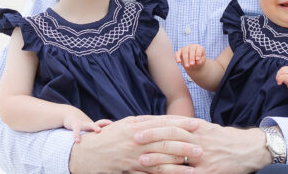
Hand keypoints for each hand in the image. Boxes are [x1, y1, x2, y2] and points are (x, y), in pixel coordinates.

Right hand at [62, 107, 111, 142]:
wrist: (69, 114)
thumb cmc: (81, 125)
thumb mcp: (88, 129)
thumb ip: (95, 136)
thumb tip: (102, 147)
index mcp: (93, 125)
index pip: (103, 124)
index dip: (109, 124)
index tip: (117, 126)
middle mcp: (89, 124)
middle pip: (99, 123)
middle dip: (105, 123)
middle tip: (111, 123)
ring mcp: (83, 123)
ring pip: (89, 124)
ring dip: (95, 126)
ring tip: (99, 130)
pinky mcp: (75, 124)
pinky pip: (76, 130)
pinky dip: (76, 135)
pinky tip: (77, 141)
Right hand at [70, 115, 200, 173]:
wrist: (86, 154)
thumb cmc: (107, 138)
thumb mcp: (124, 125)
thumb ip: (143, 123)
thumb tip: (161, 120)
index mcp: (136, 127)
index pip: (163, 124)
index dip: (181, 124)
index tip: (197, 124)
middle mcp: (136, 141)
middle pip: (165, 143)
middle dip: (185, 145)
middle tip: (201, 148)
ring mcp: (133, 157)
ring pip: (160, 161)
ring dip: (178, 165)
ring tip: (194, 167)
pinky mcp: (130, 171)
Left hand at [139, 119, 270, 172]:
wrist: (249, 149)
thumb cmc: (223, 139)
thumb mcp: (206, 128)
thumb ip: (187, 127)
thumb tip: (164, 125)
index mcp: (197, 126)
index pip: (170, 121)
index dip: (152, 122)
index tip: (136, 122)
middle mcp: (199, 137)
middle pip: (172, 134)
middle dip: (152, 135)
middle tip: (133, 137)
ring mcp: (204, 155)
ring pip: (178, 153)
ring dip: (159, 157)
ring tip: (142, 159)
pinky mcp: (210, 171)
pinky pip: (189, 173)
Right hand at [175, 44, 205, 69]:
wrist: (194, 63)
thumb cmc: (198, 61)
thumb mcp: (201, 61)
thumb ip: (200, 61)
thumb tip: (197, 62)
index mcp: (199, 47)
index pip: (198, 49)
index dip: (198, 54)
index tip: (197, 59)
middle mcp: (192, 46)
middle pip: (191, 50)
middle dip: (191, 58)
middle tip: (192, 64)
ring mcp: (185, 48)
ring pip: (184, 51)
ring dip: (185, 59)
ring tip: (187, 66)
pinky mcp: (179, 52)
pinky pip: (177, 53)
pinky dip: (177, 57)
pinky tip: (178, 62)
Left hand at [275, 65, 287, 97]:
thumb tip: (280, 77)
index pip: (284, 68)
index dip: (280, 72)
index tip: (279, 78)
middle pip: (282, 69)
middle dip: (278, 74)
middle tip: (277, 80)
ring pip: (282, 72)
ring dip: (278, 77)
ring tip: (279, 82)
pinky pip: (283, 76)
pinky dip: (279, 79)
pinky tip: (280, 83)